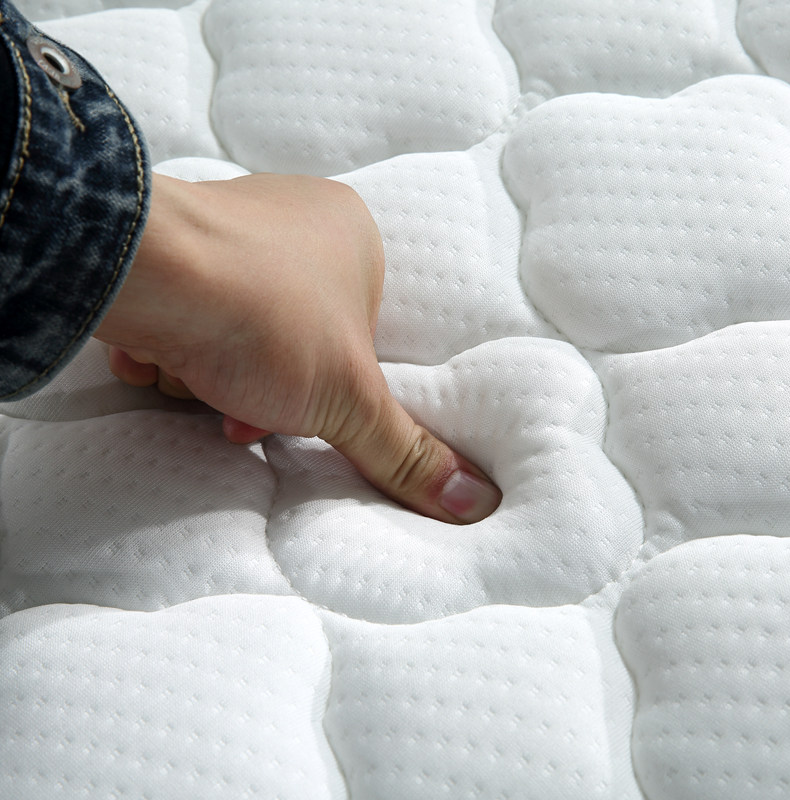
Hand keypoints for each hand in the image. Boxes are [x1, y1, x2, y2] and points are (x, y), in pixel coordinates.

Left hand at [95, 173, 501, 523]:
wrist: (140, 274)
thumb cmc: (265, 318)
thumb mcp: (350, 398)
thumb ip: (406, 452)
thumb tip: (476, 503)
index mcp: (352, 234)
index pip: (358, 333)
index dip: (329, 386)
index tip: (304, 407)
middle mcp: (289, 218)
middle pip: (291, 337)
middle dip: (262, 386)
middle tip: (243, 406)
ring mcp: (224, 227)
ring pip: (233, 331)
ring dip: (211, 373)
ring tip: (197, 373)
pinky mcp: (166, 248)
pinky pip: (182, 313)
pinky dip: (169, 348)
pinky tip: (158, 353)